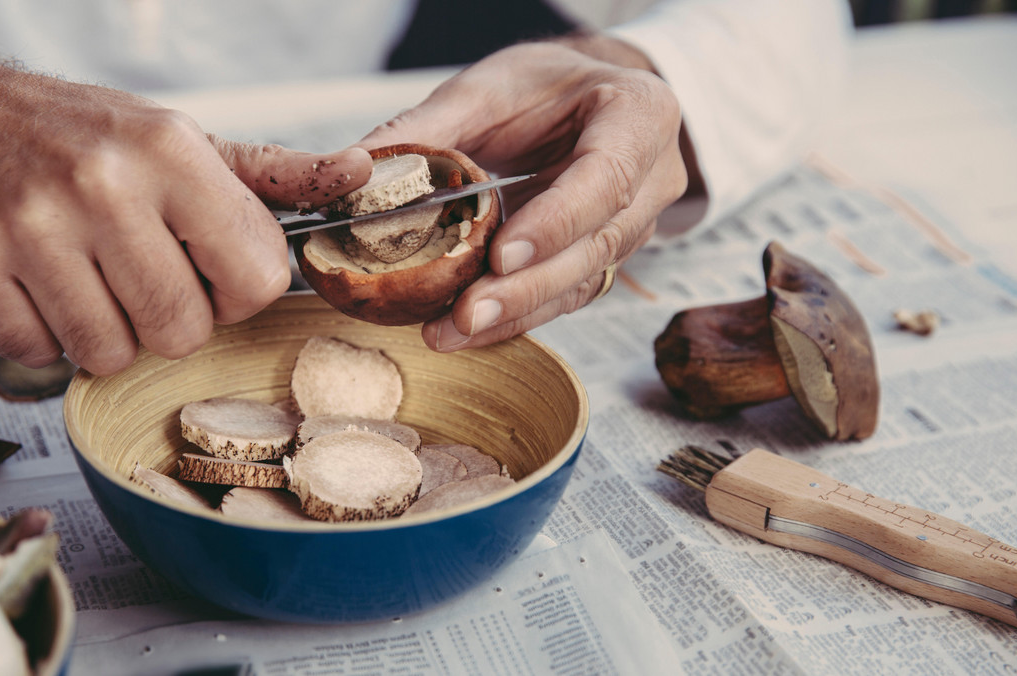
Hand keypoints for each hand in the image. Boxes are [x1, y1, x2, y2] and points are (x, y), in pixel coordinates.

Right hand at [0, 56, 370, 374]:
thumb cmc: (76, 136)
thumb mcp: (183, 141)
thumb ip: (275, 174)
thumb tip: (361, 172)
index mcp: (172, 154)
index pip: (256, 278)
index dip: (236, 295)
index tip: (208, 277)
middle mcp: (103, 185)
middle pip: (181, 330)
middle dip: (165, 321)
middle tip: (134, 278)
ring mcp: (30, 226)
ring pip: (109, 353)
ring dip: (101, 332)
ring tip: (82, 277)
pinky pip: (39, 354)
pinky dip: (40, 335)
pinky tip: (33, 284)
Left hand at [358, 37, 689, 350]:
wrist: (584, 99)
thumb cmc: (546, 85)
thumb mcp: (492, 85)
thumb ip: (436, 125)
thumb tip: (364, 170)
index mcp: (640, 116)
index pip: (604, 178)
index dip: (555, 222)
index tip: (501, 254)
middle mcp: (652, 179)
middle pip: (595, 245)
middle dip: (527, 288)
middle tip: (466, 315)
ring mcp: (634, 226)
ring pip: (580, 282)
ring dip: (515, 315)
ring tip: (449, 333)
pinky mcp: (602, 259)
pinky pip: (562, 296)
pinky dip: (513, 318)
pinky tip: (462, 333)